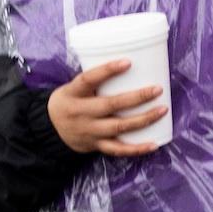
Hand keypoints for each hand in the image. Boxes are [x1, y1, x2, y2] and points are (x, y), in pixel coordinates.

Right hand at [47, 61, 167, 156]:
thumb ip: (96, 80)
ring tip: (162, 110)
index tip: (128, 62)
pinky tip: (154, 144)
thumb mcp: (73, 87)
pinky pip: (118, 149)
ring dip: (143, 119)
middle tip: (157, 89)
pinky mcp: (96, 145)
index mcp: (72, 93)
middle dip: (136, 98)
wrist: (49, 129)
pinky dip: (137, 149)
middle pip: (110, 105)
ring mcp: (89, 131)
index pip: (88, 80)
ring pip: (118, 127)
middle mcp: (80, 113)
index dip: (107, 70)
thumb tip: (133, 62)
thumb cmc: (71, 100)